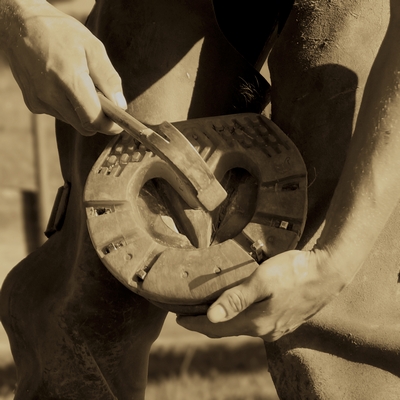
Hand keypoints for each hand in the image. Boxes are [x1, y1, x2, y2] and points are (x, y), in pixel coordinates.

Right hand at [2, 1, 125, 135]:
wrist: (19, 25)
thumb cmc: (60, 32)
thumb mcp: (92, 47)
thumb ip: (108, 78)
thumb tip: (120, 105)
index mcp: (68, 78)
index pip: (94, 119)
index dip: (110, 126)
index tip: (119, 124)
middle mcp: (51, 95)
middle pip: (85, 126)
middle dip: (99, 119)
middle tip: (105, 102)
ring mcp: (39, 101)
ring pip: (74, 122)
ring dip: (84, 111)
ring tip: (81, 86)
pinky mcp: (33, 104)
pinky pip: (60, 115)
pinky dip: (69, 107)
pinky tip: (64, 86)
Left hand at [177, 250, 345, 341]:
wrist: (329, 272)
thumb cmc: (294, 271)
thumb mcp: (262, 280)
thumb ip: (237, 299)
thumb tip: (211, 317)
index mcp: (257, 322)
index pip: (217, 327)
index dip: (195, 323)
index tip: (178, 318)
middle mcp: (266, 330)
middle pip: (228, 329)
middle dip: (206, 322)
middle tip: (188, 312)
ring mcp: (278, 327)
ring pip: (242, 326)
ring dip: (224, 319)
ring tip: (209, 309)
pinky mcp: (286, 320)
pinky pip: (256, 322)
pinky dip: (241, 317)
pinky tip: (239, 308)